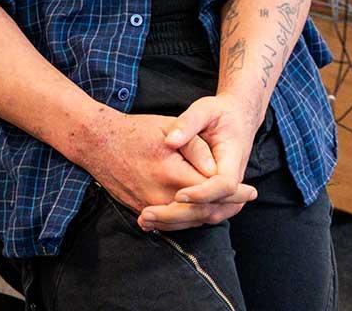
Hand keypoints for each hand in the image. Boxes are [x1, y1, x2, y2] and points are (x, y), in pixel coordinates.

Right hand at [80, 109, 256, 222]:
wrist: (99, 142)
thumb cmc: (137, 131)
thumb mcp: (170, 127)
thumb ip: (197, 149)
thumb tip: (216, 171)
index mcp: (171, 175)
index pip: (210, 192)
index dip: (234, 193)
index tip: (252, 190)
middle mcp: (160, 197)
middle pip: (201, 214)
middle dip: (227, 208)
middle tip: (246, 200)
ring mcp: (148, 206)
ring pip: (187, 222)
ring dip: (211, 216)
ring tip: (232, 208)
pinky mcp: (141, 209)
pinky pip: (172, 222)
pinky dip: (192, 219)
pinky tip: (205, 212)